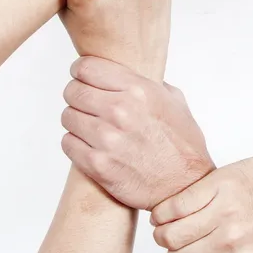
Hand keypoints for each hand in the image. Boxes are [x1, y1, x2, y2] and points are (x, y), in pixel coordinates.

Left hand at [60, 57, 212, 210]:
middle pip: (73, 90)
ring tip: (91, 125)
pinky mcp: (97, 164)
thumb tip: (126, 74)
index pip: (88, 68)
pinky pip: (67, 143)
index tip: (82, 76)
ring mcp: (107, 138)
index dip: (81, 71)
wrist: (185, 184)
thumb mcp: (174, 101)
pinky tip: (90, 144)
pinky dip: (75, 142)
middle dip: (77, 94)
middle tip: (86, 103)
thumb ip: (148, 83)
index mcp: (139, 89)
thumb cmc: (182, 142)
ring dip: (76, 119)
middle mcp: (121, 110)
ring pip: (68, 116)